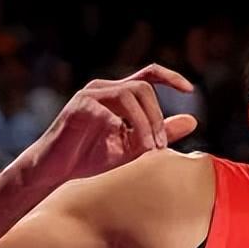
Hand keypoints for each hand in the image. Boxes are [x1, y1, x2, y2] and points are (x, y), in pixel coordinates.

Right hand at [18, 64, 197, 183]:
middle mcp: (103, 89)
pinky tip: (120, 147)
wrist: (55, 172)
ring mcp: (89, 95)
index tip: (189, 90)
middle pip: (143, 88)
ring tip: (148, 149)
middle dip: (157, 117)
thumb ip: (161, 133)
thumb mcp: (133, 147)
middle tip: (160, 147)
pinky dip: (121, 129)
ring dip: (144, 123)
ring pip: (129, 95)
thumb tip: (193, 121)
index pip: (148, 75)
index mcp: (117, 94)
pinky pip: (107, 112)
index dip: (170, 77)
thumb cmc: (90, 158)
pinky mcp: (78, 107)